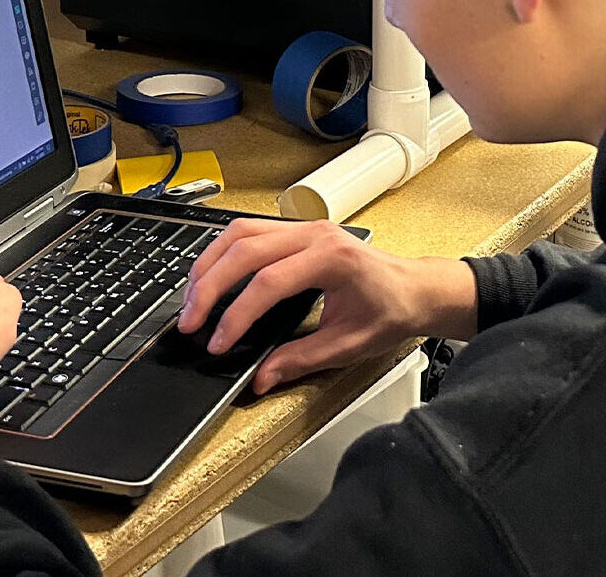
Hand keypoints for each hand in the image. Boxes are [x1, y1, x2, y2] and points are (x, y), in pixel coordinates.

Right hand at [177, 219, 477, 395]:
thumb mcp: (348, 345)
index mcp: (332, 258)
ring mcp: (305, 228)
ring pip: (241, 232)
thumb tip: (260, 377)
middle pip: (246, 249)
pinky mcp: (298, 232)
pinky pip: (251, 231)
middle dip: (210, 286)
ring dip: (210, 263)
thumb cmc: (391, 310)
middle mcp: (315, 234)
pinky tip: (211, 275)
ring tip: (191, 298)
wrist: (416, 289)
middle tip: (189, 321)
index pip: (269, 282)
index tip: (218, 341)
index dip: (237, 314)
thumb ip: (299, 360)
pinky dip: (224, 252)